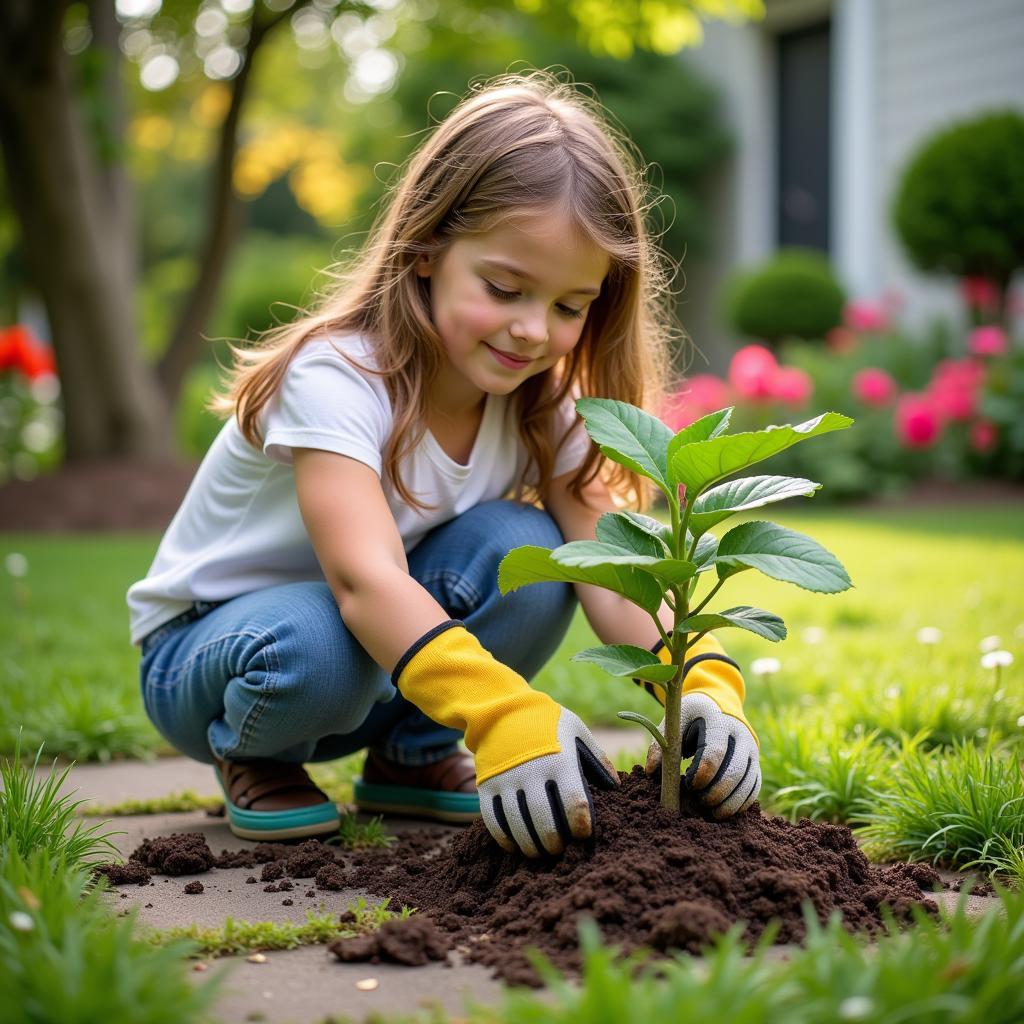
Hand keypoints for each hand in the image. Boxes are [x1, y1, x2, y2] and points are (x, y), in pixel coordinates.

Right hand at [478, 705, 618, 856]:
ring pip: (519, 826)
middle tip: (560, 849)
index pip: (575, 803)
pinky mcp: (487, 786)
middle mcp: (532, 772)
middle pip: (545, 822)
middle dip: (555, 843)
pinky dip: (506, 839)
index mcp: (560, 760)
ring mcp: (506, 780)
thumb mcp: (575, 730)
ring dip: (532, 846)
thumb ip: (597, 758)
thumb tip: (615, 787)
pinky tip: (516, 845)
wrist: (501, 709)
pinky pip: (494, 821)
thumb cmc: (546, 722)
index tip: (583, 834)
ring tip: (541, 851)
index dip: (581, 825)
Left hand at [645, 692, 760, 818]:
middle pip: (735, 770)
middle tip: (700, 802)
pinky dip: (740, 804)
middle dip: (717, 792)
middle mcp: (741, 734)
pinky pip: (753, 788)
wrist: (719, 705)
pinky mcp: (755, 764)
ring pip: (748, 783)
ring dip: (729, 802)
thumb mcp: (675, 721)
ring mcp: (752, 750)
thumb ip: (662, 744)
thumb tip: (651, 772)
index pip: (715, 750)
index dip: (703, 772)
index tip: (690, 785)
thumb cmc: (692, 716)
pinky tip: (722, 810)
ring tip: (710, 810)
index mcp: (718, 720)